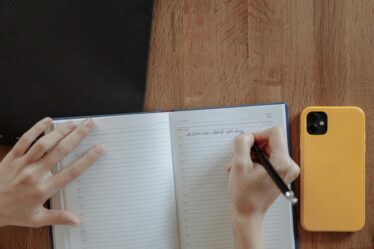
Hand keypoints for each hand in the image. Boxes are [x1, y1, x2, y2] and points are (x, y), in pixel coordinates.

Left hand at [0, 117, 101, 227]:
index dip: (87, 159)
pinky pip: (25, 140)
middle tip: (88, 125)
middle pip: (61, 151)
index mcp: (44, 189)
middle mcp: (35, 174)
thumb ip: (58, 217)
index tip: (97, 149)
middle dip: (77, 136)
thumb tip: (76, 221)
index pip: (71, 171)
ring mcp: (23, 164)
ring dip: (60, 131)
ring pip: (44, 143)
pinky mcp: (12, 157)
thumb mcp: (36, 219)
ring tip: (73, 123)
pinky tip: (47, 121)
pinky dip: (36, 129)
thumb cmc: (11, 213)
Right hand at [226, 127, 298, 248]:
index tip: (248, 145)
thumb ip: (242, 143)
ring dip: (251, 155)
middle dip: (253, 147)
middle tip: (242, 158)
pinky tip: (246, 170)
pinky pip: (268, 157)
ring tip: (242, 167)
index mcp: (283, 162)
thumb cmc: (246, 196)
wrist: (248, 214)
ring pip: (267, 149)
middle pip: (270, 140)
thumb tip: (246, 136)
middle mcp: (289, 165)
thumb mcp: (239, 164)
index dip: (257, 135)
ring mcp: (286, 170)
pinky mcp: (282, 173)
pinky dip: (255, 161)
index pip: (274, 132)